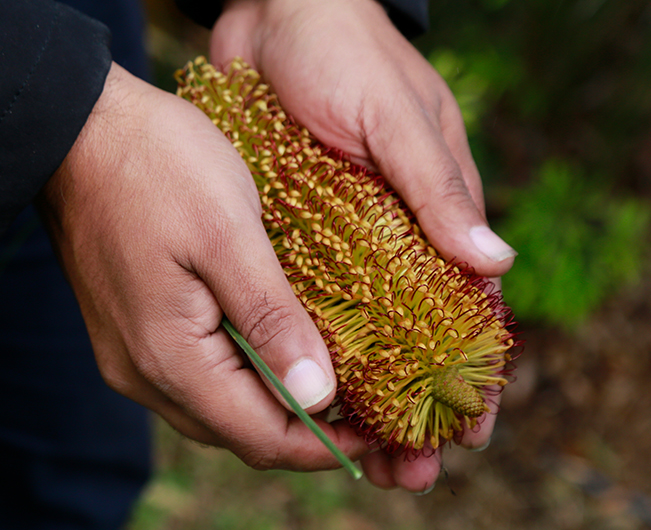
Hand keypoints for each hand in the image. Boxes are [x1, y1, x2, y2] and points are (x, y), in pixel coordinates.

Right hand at [38, 63, 367, 470]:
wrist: (83, 130)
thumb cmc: (157, 167)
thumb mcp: (228, 235)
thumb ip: (270, 318)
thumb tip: (317, 394)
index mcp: (170, 356)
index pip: (259, 436)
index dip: (324, 447)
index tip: (376, 437)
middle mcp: (147, 372)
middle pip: (241, 430)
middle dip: (308, 431)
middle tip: (367, 410)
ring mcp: (137, 354)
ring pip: (222, 407)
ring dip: (279, 405)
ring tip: (337, 383)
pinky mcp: (139, 331)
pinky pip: (203, 377)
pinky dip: (250, 377)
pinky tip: (282, 350)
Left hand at [211, 0, 515, 490]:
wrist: (273, 16)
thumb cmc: (343, 53)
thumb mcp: (394, 118)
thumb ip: (437, 189)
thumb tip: (497, 264)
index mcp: (435, 209)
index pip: (467, 307)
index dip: (474, 374)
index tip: (472, 431)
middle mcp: (394, 233)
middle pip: (413, 335)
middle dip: (415, 404)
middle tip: (408, 469)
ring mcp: (344, 236)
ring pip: (362, 329)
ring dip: (364, 393)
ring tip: (359, 454)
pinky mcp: (297, 229)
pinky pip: (310, 297)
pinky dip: (314, 346)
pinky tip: (309, 392)